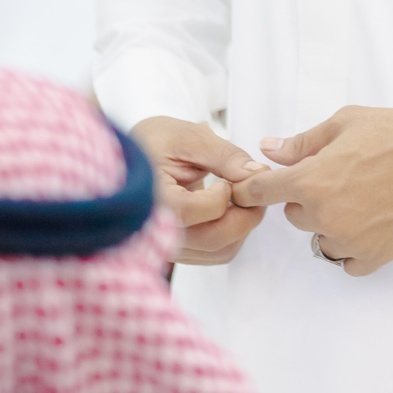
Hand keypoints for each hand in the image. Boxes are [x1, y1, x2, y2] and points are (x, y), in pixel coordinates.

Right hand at [130, 114, 268, 265]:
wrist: (134, 157)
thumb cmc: (154, 142)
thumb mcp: (190, 138)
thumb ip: (226, 156)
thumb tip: (258, 173)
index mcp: (153, 200)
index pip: (201, 210)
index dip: (225, 193)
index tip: (226, 178)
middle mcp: (155, 232)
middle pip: (215, 239)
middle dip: (245, 213)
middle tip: (252, 189)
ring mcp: (166, 246)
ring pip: (220, 251)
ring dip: (241, 226)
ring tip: (239, 196)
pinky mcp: (179, 250)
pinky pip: (215, 253)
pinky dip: (232, 233)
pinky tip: (228, 209)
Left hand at [232, 106, 392, 275]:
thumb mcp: (343, 123)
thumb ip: (302, 142)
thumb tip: (267, 149)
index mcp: (311, 180)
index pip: (261, 192)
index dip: (252, 190)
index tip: (251, 191)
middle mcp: (324, 215)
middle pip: (294, 215)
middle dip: (308, 199)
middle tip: (339, 179)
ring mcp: (348, 240)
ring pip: (320, 238)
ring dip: (330, 223)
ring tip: (360, 200)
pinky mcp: (373, 256)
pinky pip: (346, 261)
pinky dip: (353, 247)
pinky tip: (369, 224)